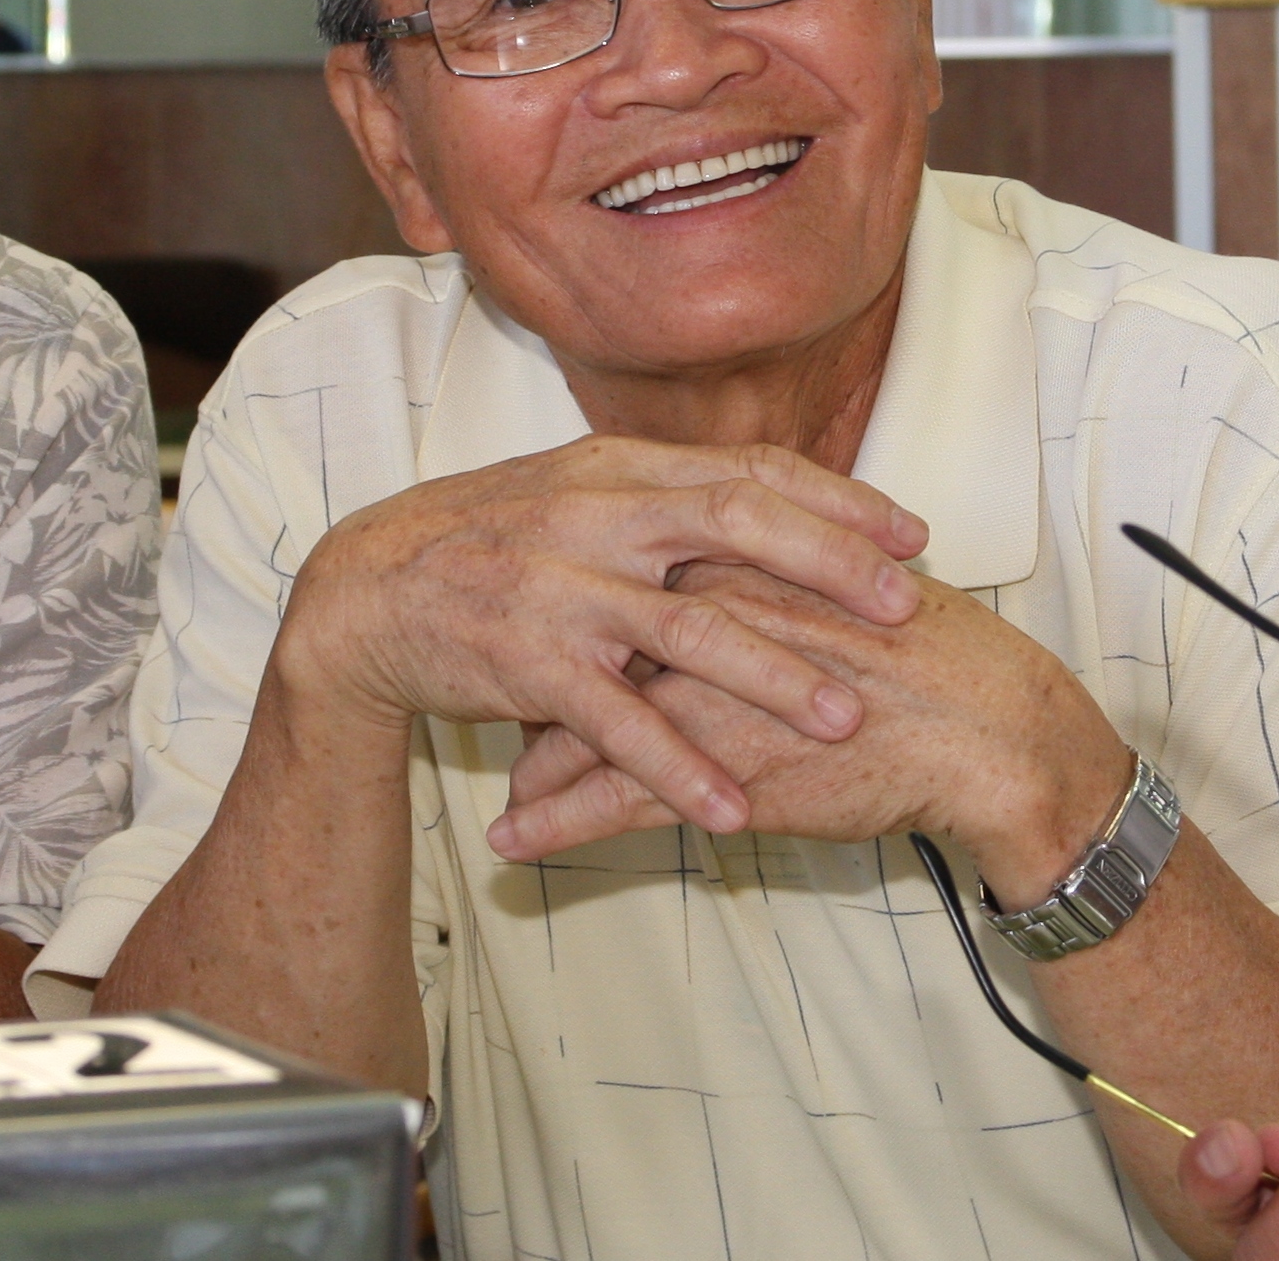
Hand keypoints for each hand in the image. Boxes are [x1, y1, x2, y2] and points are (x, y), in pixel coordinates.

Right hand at [272, 437, 929, 837]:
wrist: (364, 591)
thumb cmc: (492, 542)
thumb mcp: (579, 493)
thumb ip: (669, 499)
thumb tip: (776, 503)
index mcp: (622, 469)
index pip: (752, 471)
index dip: (840, 503)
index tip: (914, 534)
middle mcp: (599, 516)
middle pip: (738, 525)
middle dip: (832, 567)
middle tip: (905, 610)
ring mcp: (562, 590)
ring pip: (688, 631)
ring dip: (774, 678)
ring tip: (844, 721)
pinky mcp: (527, 666)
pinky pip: (617, 724)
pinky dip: (677, 768)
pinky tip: (731, 809)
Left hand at [492, 562, 1131, 897]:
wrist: (989, 729)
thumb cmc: (939, 662)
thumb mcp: (854, 591)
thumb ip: (789, 580)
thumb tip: (747, 585)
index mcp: (743, 563)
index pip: (630, 580)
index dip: (586, 612)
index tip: (559, 633)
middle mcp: (709, 619)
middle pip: (587, 646)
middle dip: (539, 681)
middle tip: (508, 708)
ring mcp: (707, 696)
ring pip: (584, 727)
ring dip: (533, 762)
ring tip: (505, 788)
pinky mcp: (719, 772)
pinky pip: (610, 802)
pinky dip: (552, 825)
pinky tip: (512, 843)